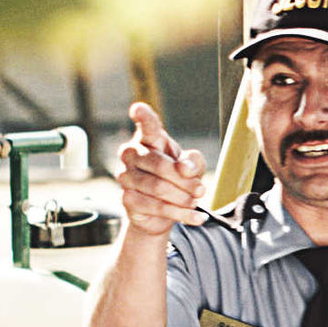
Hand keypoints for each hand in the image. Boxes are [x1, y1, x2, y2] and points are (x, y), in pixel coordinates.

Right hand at [116, 102, 206, 235]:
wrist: (163, 210)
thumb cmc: (177, 178)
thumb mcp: (192, 166)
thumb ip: (193, 162)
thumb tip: (184, 168)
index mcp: (149, 139)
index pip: (147, 126)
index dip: (143, 117)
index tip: (138, 108)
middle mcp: (131, 154)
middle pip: (158, 164)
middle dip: (185, 180)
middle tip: (201, 190)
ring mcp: (125, 176)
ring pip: (158, 187)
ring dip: (184, 198)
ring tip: (197, 201)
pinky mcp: (127, 199)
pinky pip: (156, 207)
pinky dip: (181, 214)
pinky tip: (196, 217)